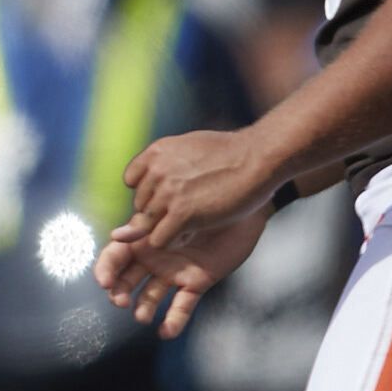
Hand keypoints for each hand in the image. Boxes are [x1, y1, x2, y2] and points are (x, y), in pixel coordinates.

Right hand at [97, 208, 267, 339]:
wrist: (242, 204)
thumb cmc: (206, 200)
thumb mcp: (175, 212)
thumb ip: (147, 226)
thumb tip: (116, 235)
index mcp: (143, 238)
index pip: (115, 257)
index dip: (105, 270)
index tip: (104, 282)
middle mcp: (154, 258)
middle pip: (127, 280)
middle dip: (120, 293)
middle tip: (121, 302)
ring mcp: (174, 272)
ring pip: (151, 296)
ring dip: (144, 308)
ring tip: (142, 317)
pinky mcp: (196, 283)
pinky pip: (182, 305)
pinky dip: (174, 321)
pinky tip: (166, 332)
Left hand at [117, 127, 282, 259]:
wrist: (259, 157)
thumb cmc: (232, 154)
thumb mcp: (190, 148)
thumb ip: (165, 164)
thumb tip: (138, 181)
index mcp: (157, 152)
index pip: (132, 181)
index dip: (150, 192)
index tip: (173, 193)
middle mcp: (156, 171)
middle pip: (141, 207)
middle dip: (160, 213)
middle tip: (190, 209)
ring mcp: (167, 193)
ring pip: (147, 227)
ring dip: (169, 228)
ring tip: (194, 220)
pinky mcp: (181, 214)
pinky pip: (159, 241)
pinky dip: (174, 242)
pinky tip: (193, 231)